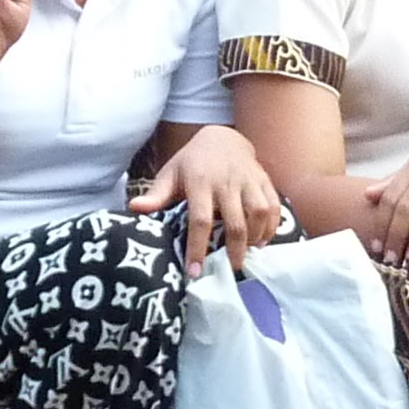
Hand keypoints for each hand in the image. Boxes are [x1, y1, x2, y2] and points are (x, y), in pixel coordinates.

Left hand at [137, 124, 281, 276]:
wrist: (222, 136)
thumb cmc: (192, 162)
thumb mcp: (171, 174)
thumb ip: (156, 195)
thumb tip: (133, 209)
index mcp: (200, 182)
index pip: (200, 220)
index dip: (197, 248)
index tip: (194, 272)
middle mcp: (227, 181)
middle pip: (235, 223)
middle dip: (234, 251)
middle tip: (229, 269)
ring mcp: (248, 180)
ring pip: (259, 214)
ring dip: (255, 238)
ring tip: (247, 254)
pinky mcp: (264, 180)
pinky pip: (274, 206)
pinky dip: (272, 226)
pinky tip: (262, 240)